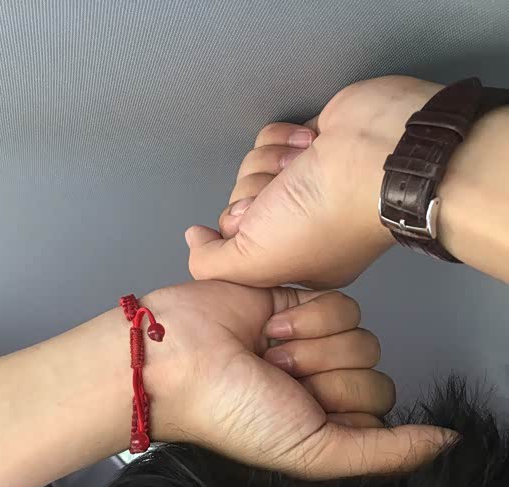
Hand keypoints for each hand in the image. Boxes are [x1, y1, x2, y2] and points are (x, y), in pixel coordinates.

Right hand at [142, 280, 453, 478]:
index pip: (378, 409)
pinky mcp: (300, 302)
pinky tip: (269, 324)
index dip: (347, 404)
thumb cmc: (231, 410)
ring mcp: (311, 340)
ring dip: (312, 344)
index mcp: (323, 421)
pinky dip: (306, 316)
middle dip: (325, 373)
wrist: (181, 357)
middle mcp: (320, 381)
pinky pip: (341, 304)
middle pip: (372, 370)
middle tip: (278, 375)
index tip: (304, 406)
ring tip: (269, 350)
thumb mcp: (311, 450)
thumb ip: (382, 452)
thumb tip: (444, 442)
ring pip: (360, 336)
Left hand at [186, 75, 443, 288]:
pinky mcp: (310, 144)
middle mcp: (301, 224)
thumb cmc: (324, 216)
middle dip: (257, 192)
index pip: (239, 241)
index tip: (261, 223)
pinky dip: (284, 139)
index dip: (240, 227)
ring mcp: (306, 182)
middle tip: (285, 195)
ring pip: (252, 168)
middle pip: (243, 201)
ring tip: (304, 168)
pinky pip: (268, 139)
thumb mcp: (257, 262)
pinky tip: (312, 146)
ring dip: (273, 164)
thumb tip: (194, 239)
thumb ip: (213, 264)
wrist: (375, 154)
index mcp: (296, 260)